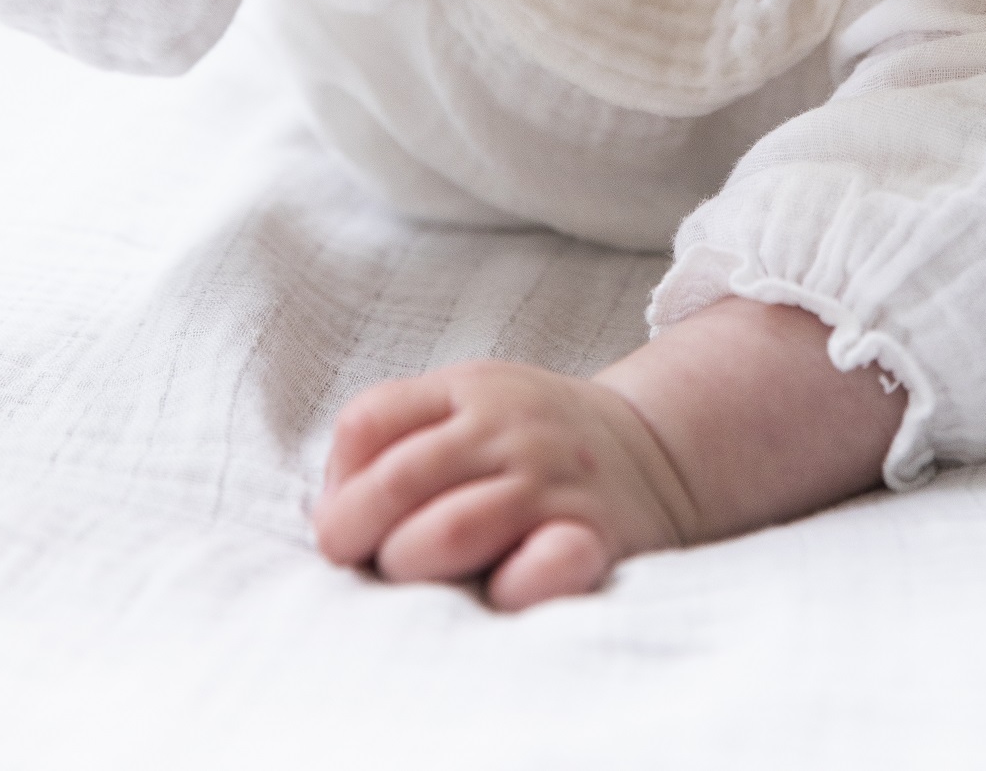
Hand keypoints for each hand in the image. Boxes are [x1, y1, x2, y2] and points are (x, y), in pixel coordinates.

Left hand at [312, 360, 698, 611]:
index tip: (345, 522)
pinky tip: (493, 596)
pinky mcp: (593, 538)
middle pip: (398, 482)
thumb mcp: (470, 408)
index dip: (338, 483)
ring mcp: (552, 483)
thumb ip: (401, 440)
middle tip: (362, 565)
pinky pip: (542, 569)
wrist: (656, 451)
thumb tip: (330, 518)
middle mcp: (509, 429)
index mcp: (468, 390)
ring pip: (451, 529)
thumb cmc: (532, 443)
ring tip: (416, 583)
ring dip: (412, 567)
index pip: (368, 423)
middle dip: (357, 535)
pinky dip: (508, 590)